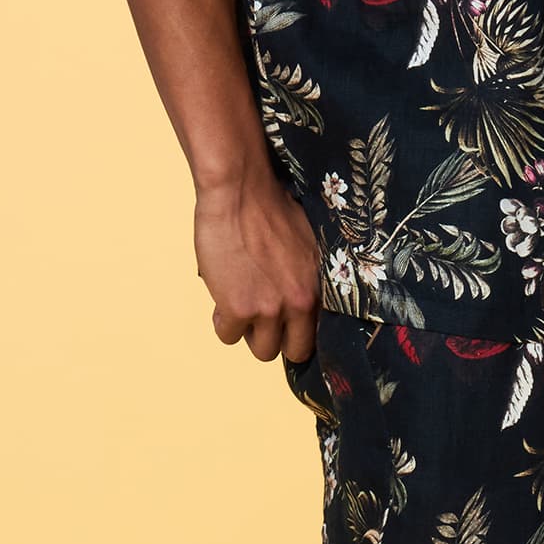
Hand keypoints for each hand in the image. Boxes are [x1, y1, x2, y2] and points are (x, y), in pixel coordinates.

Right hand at [194, 167, 325, 365]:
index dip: (300, 333)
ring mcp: (269, 308)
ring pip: (261, 350)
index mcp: (320, 288)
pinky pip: (228, 336)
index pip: (320, 335)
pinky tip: (223, 296)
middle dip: (277, 338)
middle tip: (261, 317)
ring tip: (240, 303)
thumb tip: (307, 300)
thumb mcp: (310, 246)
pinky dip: (222, 321)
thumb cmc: (271, 208)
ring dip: (249, 331)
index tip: (287, 329)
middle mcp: (300, 303)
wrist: (240, 192)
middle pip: (294, 351)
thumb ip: (311, 278)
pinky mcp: (238, 308)